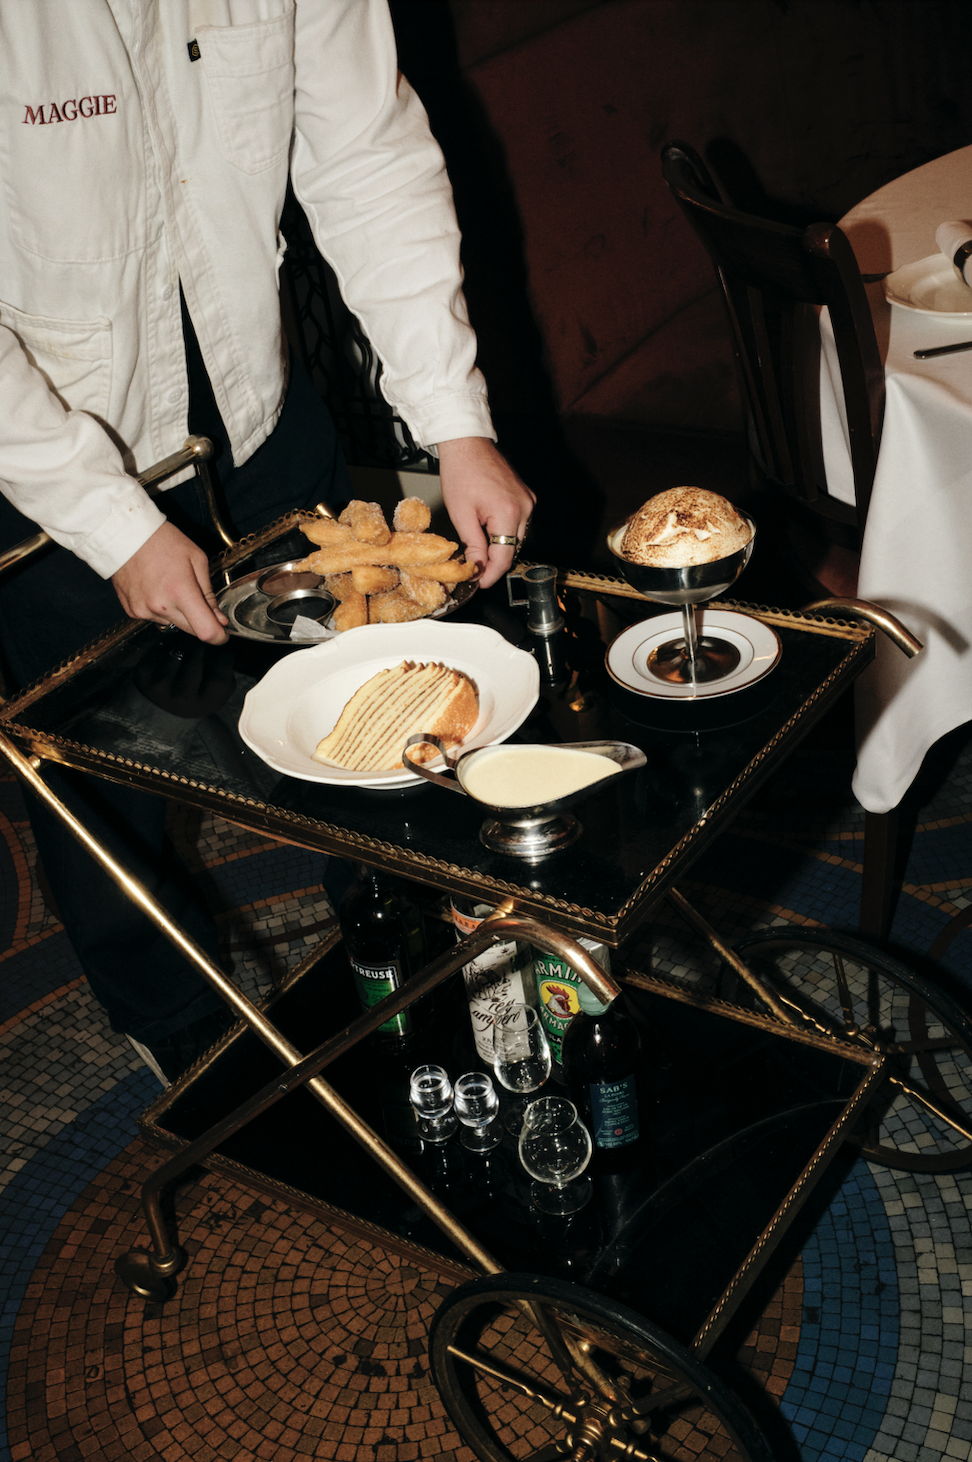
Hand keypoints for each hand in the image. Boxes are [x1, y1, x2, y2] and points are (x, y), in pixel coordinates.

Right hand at [112, 520, 228, 643]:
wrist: (126, 534)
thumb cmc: (162, 541)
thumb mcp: (197, 559)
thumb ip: (209, 593)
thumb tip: (219, 618)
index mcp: (180, 591)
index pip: (205, 631)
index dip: (219, 636)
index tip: (223, 632)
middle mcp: (160, 605)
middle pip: (190, 630)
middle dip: (200, 620)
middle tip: (197, 598)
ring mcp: (143, 610)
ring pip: (172, 623)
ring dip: (178, 612)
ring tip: (170, 585)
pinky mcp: (132, 611)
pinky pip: (155, 617)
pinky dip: (160, 608)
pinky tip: (156, 588)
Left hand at [437, 437, 534, 588]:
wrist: (467, 444)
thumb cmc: (462, 472)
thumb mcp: (462, 514)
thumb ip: (473, 545)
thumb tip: (478, 568)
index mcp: (510, 512)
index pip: (505, 557)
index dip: (491, 574)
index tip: (479, 583)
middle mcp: (525, 507)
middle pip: (513, 549)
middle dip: (495, 561)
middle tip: (474, 569)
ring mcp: (528, 501)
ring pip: (516, 538)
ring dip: (499, 546)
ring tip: (478, 548)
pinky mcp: (526, 497)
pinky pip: (518, 523)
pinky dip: (504, 531)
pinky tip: (488, 529)